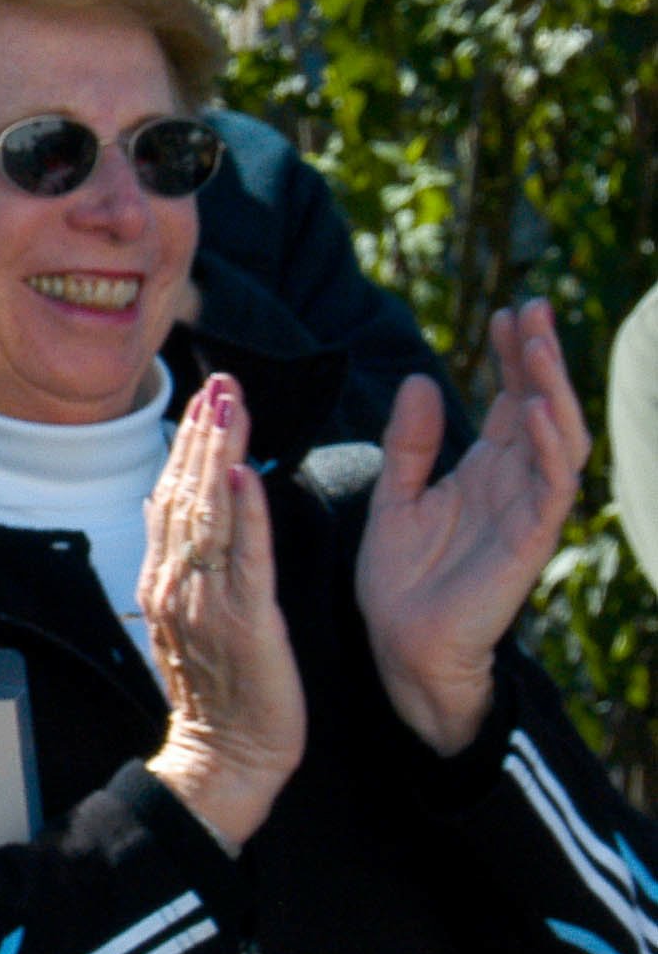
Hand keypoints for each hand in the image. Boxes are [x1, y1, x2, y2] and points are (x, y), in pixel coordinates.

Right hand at [140, 375, 305, 847]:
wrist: (224, 760)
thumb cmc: (219, 694)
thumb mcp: (189, 617)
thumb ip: (181, 559)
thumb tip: (169, 502)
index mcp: (166, 579)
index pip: (173, 497)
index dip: (188, 444)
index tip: (205, 397)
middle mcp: (177, 583)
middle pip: (187, 494)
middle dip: (203, 433)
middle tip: (220, 381)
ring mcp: (207, 602)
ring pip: (211, 514)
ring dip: (220, 455)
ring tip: (231, 405)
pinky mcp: (245, 623)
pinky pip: (245, 560)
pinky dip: (247, 514)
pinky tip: (246, 474)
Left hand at [358, 300, 587, 753]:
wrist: (400, 645)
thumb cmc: (401, 578)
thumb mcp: (396, 494)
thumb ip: (411, 441)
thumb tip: (423, 377)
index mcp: (484, 469)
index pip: (509, 399)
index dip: (511, 356)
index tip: (505, 311)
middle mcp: (513, 483)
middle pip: (539, 406)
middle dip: (539, 357)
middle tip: (530, 308)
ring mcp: (527, 509)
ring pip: (557, 436)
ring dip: (551, 388)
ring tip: (538, 342)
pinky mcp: (530, 540)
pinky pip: (552, 486)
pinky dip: (545, 443)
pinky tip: (532, 408)